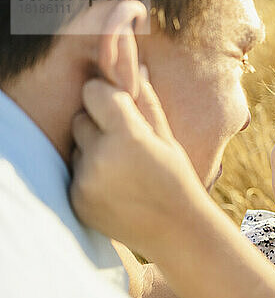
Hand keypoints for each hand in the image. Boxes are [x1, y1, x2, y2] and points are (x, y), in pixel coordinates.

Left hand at [70, 65, 203, 254]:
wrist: (177, 232)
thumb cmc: (177, 180)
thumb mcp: (167, 139)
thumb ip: (145, 101)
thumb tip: (136, 65)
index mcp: (128, 136)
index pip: (94, 92)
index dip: (107, 96)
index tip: (120, 106)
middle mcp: (100, 158)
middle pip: (80, 119)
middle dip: (99, 125)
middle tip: (127, 145)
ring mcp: (85, 182)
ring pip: (77, 147)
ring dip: (93, 150)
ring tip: (124, 170)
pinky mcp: (76, 201)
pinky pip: (75, 172)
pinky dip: (90, 175)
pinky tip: (116, 188)